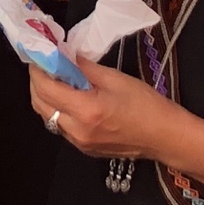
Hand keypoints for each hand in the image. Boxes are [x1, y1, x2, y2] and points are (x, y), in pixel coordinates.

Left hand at [28, 55, 175, 160]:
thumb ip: (84, 67)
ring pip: (48, 118)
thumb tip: (64, 56)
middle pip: (40, 105)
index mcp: (86, 110)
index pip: (46, 88)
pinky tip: (68, 98)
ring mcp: (80, 143)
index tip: (38, 55)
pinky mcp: (85, 149)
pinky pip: (61, 127)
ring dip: (45, 98)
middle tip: (43, 65)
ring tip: (54, 79)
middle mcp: (77, 130)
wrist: (166, 137)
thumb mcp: (115, 78)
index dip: (37, 70)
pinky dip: (57, 111)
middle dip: (37, 83)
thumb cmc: (146, 105)